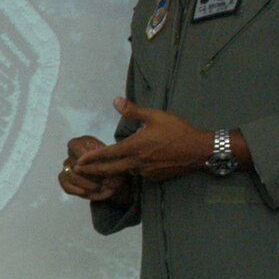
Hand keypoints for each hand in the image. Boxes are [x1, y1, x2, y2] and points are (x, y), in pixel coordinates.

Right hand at [58, 135, 132, 202]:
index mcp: (84, 143)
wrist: (114, 178)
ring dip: (85, 183)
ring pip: (70, 174)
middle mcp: (73, 152)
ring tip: (97, 187)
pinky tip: (86, 192)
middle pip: (74, 162)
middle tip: (101, 179)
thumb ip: (105, 163)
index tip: (93, 164)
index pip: (74, 145)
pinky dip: (76, 190)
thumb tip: (94, 172)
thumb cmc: (114, 166)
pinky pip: (65, 184)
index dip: (81, 155)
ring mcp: (67, 165)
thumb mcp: (115, 161)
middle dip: (88, 173)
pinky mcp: (65, 178)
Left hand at [72, 98, 209, 180]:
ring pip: (124, 172)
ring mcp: (145, 173)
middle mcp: (137, 163)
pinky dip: (131, 170)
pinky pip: (138, 174)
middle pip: (109, 170)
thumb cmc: (178, 131)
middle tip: (79, 170)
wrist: (199, 149)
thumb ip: (133, 110)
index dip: (91, 158)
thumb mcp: (155, 116)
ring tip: (100, 169)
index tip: (79, 161)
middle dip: (92, 170)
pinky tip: (130, 165)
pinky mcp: (154, 178)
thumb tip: (116, 100)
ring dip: (112, 171)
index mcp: (135, 147)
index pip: (107, 155)